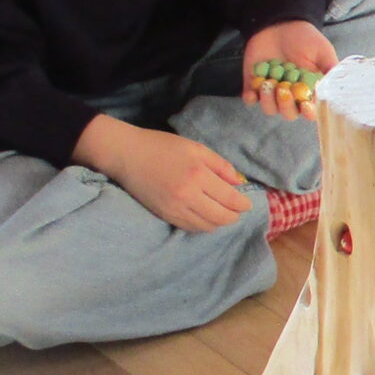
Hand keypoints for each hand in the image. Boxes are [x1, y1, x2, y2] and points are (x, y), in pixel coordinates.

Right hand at [77, 117, 249, 233]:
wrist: (127, 155)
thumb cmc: (162, 146)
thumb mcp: (196, 148)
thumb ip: (220, 165)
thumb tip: (238, 183)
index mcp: (198, 175)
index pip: (230, 199)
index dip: (242, 204)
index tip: (247, 204)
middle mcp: (188, 195)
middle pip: (221, 217)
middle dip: (234, 216)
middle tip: (237, 210)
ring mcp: (175, 208)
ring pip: (207, 226)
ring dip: (219, 222)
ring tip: (222, 213)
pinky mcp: (164, 215)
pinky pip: (190, 228)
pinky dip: (203, 225)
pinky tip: (206, 216)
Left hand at [242, 21, 336, 119]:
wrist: (279, 22)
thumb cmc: (304, 37)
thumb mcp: (322, 51)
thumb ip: (330, 69)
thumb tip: (337, 88)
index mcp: (309, 90)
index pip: (310, 110)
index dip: (308, 112)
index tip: (305, 105)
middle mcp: (291, 94)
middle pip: (289, 113)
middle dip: (286, 105)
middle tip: (284, 89)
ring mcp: (272, 91)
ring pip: (270, 109)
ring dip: (268, 101)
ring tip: (268, 84)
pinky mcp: (254, 84)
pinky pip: (250, 99)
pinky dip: (251, 98)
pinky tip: (254, 90)